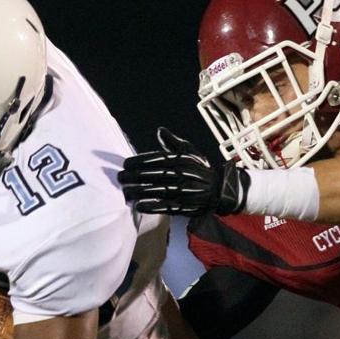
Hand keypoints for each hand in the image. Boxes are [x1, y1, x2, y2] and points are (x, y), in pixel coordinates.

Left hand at [118, 127, 248, 215]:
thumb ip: (173, 142)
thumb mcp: (190, 152)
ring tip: (125, 192)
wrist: (219, 191)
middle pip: (154, 175)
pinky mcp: (185, 206)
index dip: (140, 162)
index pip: (157, 159)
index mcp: (181, 160)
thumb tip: (160, 131)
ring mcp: (183, 192)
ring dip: (139, 192)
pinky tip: (139, 206)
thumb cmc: (200, 170)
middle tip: (120, 178)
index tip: (125, 164)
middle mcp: (182, 175)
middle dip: (135, 177)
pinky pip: (166, 207)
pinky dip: (152, 207)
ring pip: (157, 191)